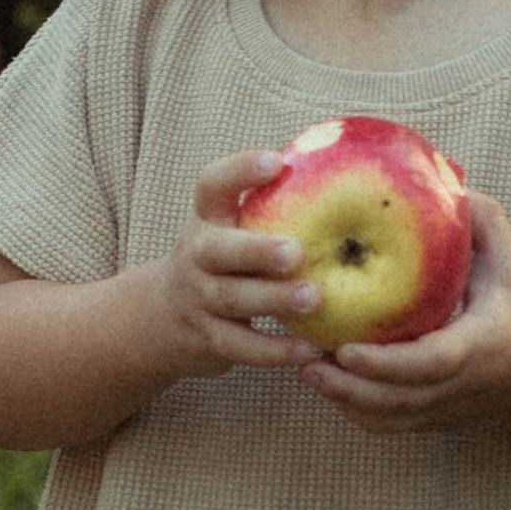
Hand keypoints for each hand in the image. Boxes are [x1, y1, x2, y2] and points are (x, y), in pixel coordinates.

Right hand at [145, 150, 326, 382]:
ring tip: (315, 298)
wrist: (163, 317)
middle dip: (256, 250)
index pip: (212, 186)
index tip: (276, 162)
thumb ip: (274, 204)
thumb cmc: (225, 261)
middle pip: (218, 250)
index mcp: (207, 219)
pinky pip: (239, 346)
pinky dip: (272, 351)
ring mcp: (197, 298)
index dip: (240, 171)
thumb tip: (347, 158)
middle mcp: (196, 254)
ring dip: (272, 299)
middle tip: (296, 251)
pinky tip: (308, 350)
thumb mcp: (231, 227)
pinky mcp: (206, 338)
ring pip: (231, 298)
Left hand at [291, 191, 510, 436]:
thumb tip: (442, 178)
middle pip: (396, 401)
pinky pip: (384, 425)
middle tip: (304, 361)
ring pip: (385, 418)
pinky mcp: (429, 421)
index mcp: (480, 346)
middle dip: (348, 388)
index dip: (385, 363)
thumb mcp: (508, 261)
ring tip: (304, 368)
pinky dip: (353, 409)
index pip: (430, 363)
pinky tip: (325, 383)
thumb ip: (480, 222)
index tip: (345, 349)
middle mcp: (460, 386)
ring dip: (343, 399)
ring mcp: (443, 410)